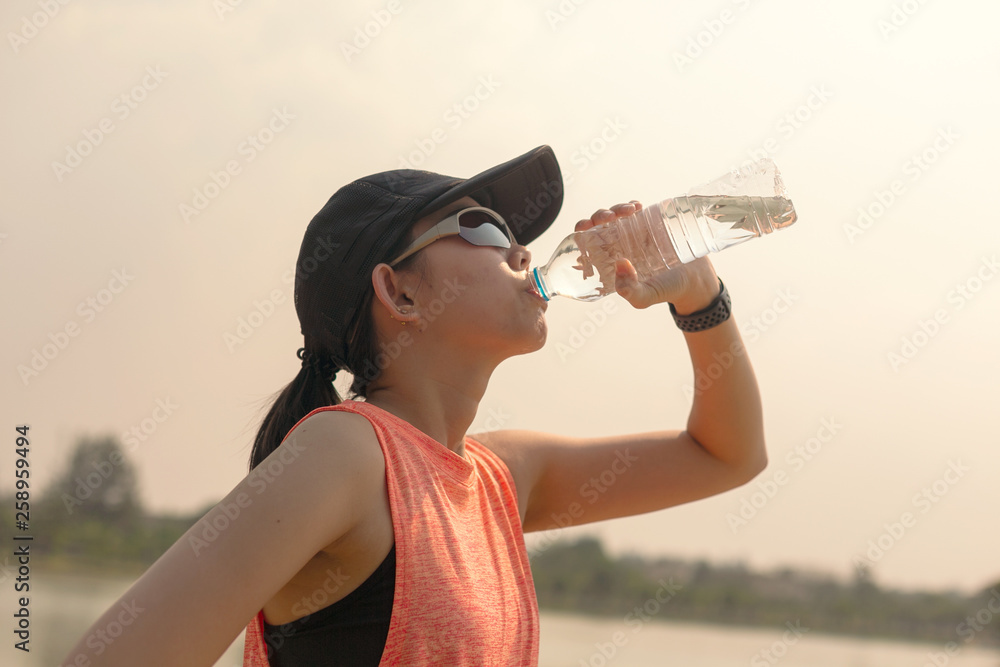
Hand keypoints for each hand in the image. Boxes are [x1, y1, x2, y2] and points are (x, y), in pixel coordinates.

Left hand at [575, 202, 720, 310]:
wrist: (696, 280)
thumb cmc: (666, 291)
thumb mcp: (645, 298)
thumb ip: (630, 292)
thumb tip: (620, 264)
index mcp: (608, 263)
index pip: (586, 244)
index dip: (581, 232)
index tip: (586, 227)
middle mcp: (617, 246)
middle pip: (598, 225)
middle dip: (598, 216)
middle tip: (608, 217)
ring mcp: (632, 233)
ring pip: (615, 214)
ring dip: (615, 208)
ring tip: (628, 211)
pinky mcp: (648, 224)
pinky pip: (635, 210)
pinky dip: (631, 205)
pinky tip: (636, 206)